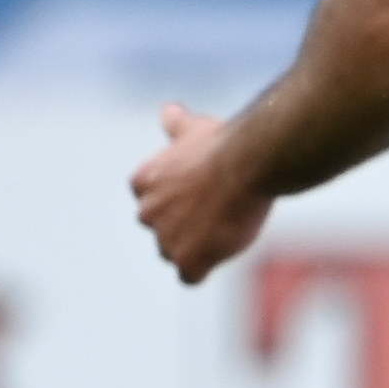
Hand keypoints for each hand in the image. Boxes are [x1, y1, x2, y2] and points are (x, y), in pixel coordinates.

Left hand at [129, 102, 269, 285]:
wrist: (246, 164)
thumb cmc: (221, 144)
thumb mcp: (193, 128)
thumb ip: (176, 124)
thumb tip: (170, 110)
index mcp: (142, 183)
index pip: (152, 202)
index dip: (179, 201)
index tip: (204, 194)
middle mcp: (147, 212)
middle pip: (162, 231)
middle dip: (185, 227)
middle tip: (220, 212)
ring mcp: (165, 239)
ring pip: (175, 254)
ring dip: (196, 248)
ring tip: (226, 230)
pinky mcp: (187, 260)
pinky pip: (190, 277)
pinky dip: (203, 269)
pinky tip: (223, 253)